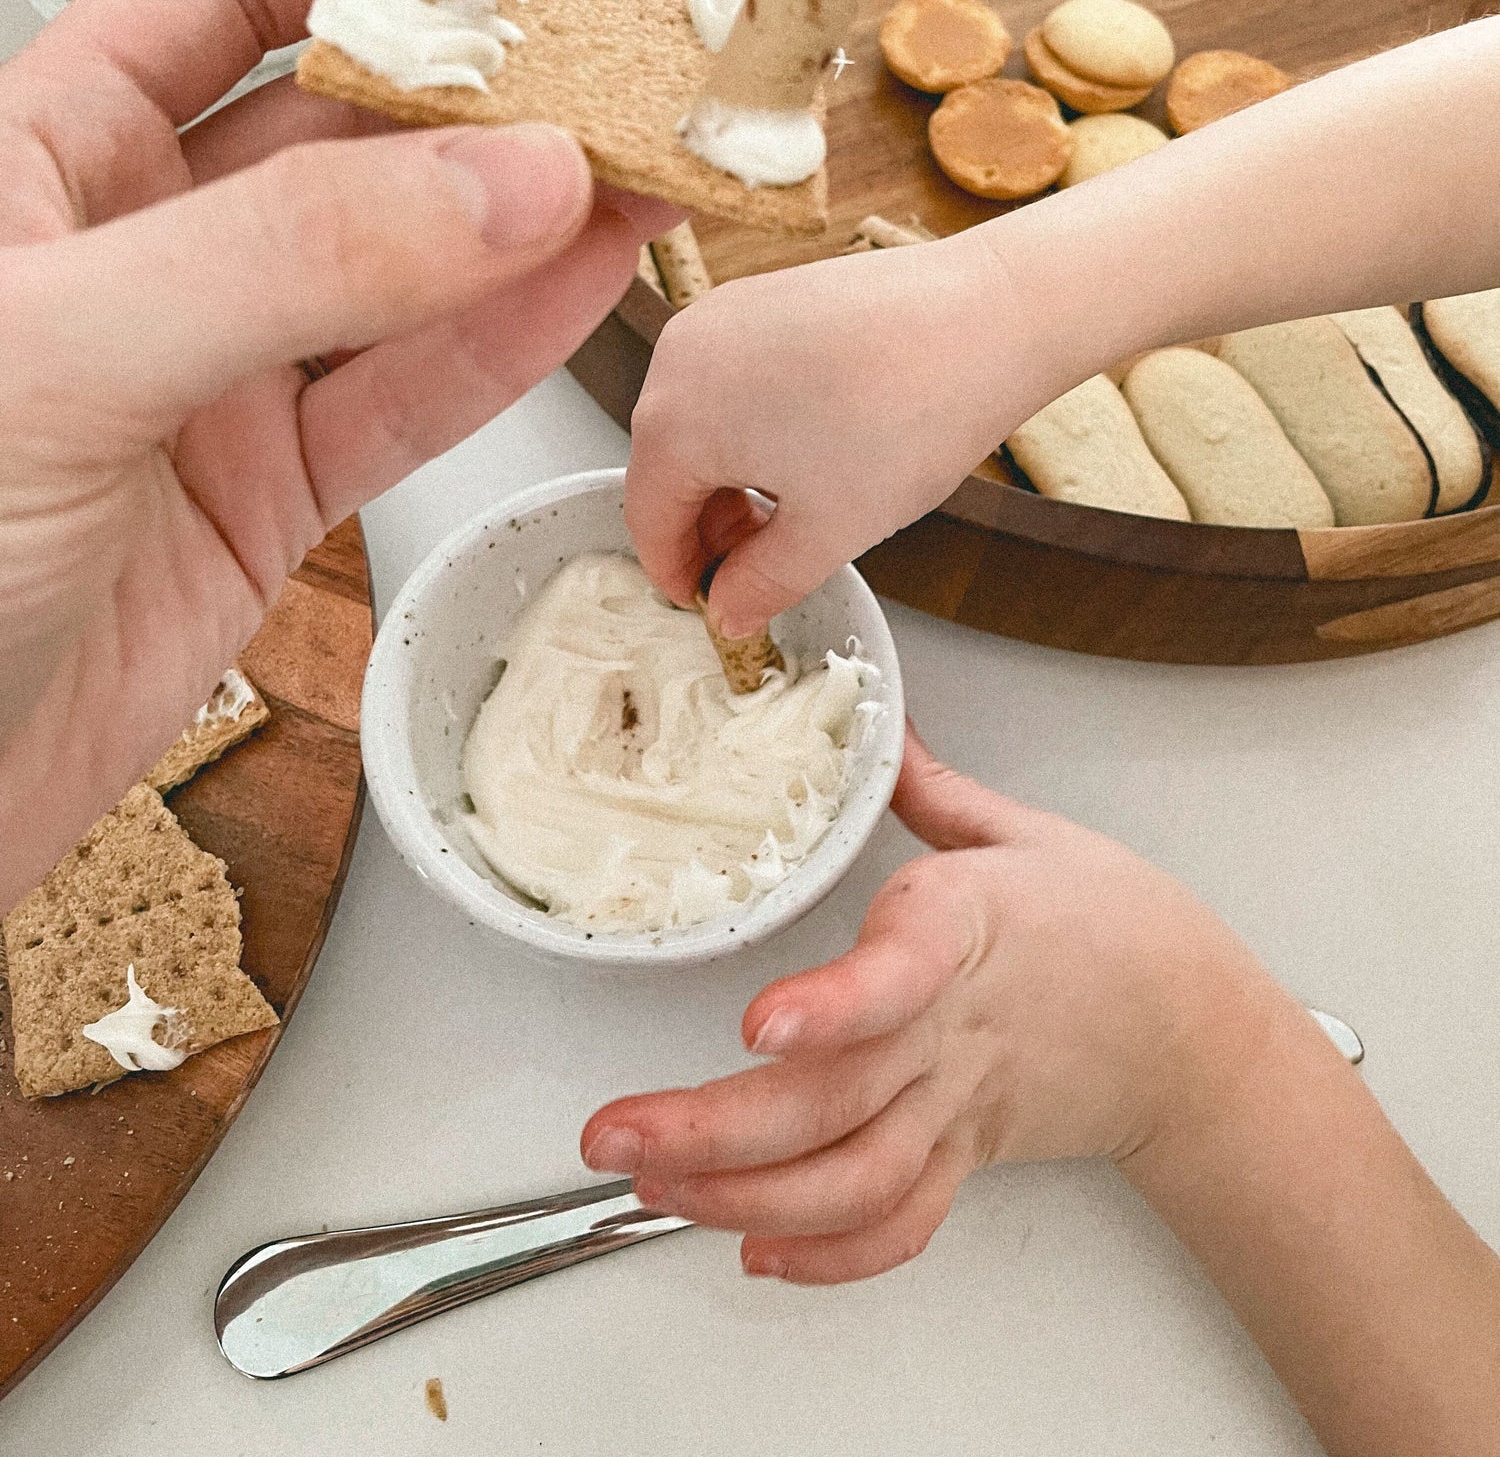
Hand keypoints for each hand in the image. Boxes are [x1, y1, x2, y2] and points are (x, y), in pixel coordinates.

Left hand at [0, 0, 685, 903]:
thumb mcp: (67, 355)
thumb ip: (290, 259)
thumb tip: (507, 178)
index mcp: (36, 168)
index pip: (200, 10)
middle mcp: (134, 261)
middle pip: (331, 139)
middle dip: (474, 94)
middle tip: (611, 52)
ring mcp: (208, 385)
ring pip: (394, 280)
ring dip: (522, 222)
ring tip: (647, 154)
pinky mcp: (267, 500)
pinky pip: (403, 402)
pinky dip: (501, 347)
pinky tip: (588, 279)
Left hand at [580, 727, 1286, 1284]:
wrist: (1199, 1034)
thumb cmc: (1118, 925)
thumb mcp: (1028, 832)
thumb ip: (930, 790)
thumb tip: (875, 732)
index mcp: (968, 931)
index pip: (903, 971)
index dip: (835, 1005)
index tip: (761, 1023)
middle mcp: (954, 1033)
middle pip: (838, 1103)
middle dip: (714, 1129)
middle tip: (614, 1134)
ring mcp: (959, 1108)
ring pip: (852, 1179)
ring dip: (742, 1197)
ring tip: (651, 1185)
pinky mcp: (968, 1157)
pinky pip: (899, 1224)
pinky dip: (828, 1254)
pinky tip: (751, 1249)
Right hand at [625, 233, 1056, 637]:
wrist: (988, 317)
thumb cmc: (910, 415)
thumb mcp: (830, 530)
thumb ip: (763, 583)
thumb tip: (731, 611)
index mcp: (674, 420)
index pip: (648, 519)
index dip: (681, 575)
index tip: (716, 605)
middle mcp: (679, 356)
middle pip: (666, 464)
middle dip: (708, 526)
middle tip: (761, 569)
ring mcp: (721, 316)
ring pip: (698, 419)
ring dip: (730, 477)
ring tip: (794, 513)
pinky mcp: (763, 296)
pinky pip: (731, 377)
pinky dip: (752, 424)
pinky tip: (809, 450)